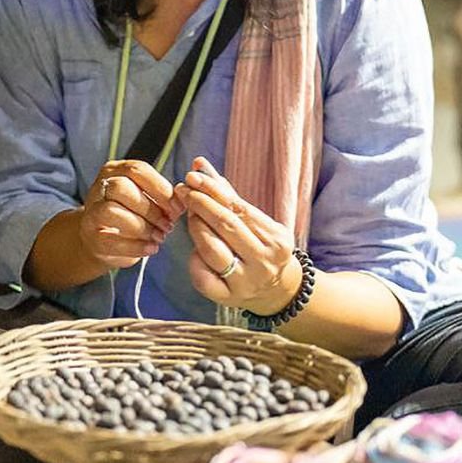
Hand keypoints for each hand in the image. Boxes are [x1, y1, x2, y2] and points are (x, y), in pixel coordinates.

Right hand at [79, 159, 181, 270]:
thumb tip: (184, 199)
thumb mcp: (144, 198)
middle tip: (168, 224)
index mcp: (115, 171)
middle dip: (151, 208)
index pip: (138, 170)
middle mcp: (99, 187)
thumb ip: (161, 195)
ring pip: (112, 211)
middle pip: (122, 187)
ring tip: (158, 237)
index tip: (178, 206)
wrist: (102, 239)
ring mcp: (91, 212)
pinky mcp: (91, 236)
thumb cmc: (129, 215)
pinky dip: (135, 246)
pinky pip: (111, 239)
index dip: (161, 188)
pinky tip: (150, 248)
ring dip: (142, 226)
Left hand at [178, 157, 298, 312]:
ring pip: (213, 249)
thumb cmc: (261, 247)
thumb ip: (228, 195)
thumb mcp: (256, 223)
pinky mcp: (228, 298)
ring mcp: (247, 282)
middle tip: (184, 189)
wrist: (277, 291)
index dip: (214, 191)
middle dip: (201, 204)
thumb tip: (200, 165)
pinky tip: (193, 249)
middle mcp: (265, 261)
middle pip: (227, 226)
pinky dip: (195, 259)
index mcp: (277, 239)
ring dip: (195, 227)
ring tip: (188, 213)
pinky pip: (204, 276)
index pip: (240, 208)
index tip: (193, 177)